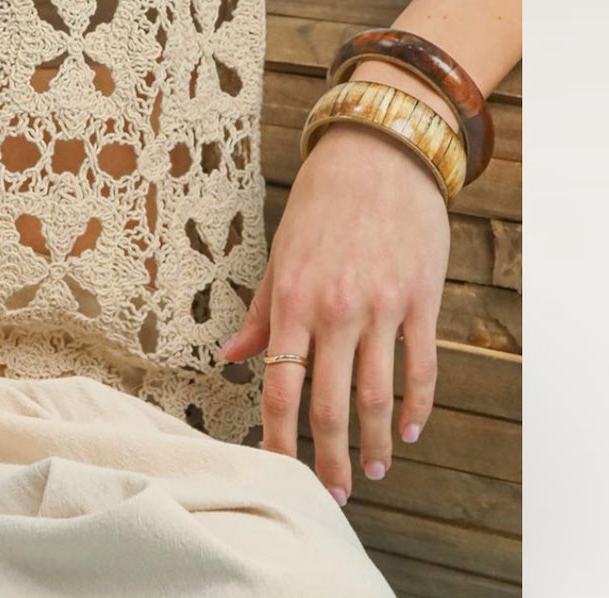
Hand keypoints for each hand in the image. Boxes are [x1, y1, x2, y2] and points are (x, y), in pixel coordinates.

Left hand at [218, 122, 448, 503]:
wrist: (379, 154)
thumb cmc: (322, 202)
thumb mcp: (281, 251)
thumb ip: (260, 310)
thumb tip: (230, 356)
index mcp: (293, 297)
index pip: (280, 384)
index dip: (277, 437)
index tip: (277, 472)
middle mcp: (336, 309)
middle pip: (331, 405)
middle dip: (329, 459)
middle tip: (331, 495)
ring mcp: (381, 307)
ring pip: (378, 397)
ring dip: (375, 444)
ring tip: (371, 471)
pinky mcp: (420, 302)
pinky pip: (420, 369)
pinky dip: (417, 407)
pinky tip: (408, 430)